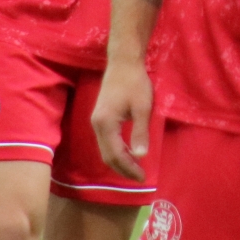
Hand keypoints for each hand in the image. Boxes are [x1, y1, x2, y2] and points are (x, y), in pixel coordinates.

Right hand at [90, 57, 153, 181]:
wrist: (123, 62)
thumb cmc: (135, 83)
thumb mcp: (142, 108)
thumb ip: (140, 132)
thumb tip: (140, 156)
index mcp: (105, 124)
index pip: (115, 155)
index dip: (129, 168)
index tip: (143, 177)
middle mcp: (96, 125)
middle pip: (107, 155)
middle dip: (123, 168)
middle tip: (140, 177)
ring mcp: (96, 121)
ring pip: (105, 149)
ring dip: (119, 161)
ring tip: (135, 168)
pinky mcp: (100, 117)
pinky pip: (106, 141)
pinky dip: (116, 151)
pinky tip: (128, 152)